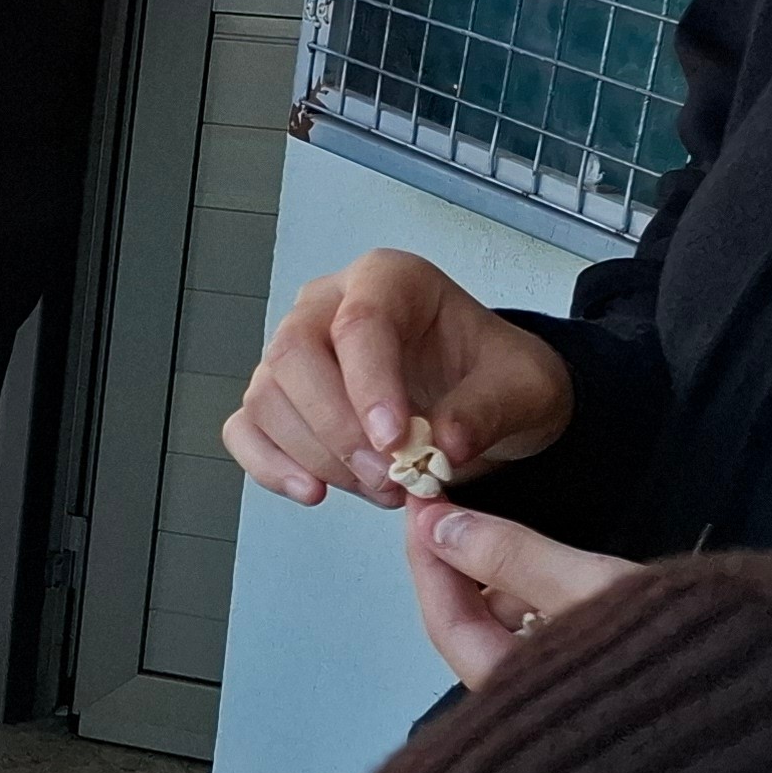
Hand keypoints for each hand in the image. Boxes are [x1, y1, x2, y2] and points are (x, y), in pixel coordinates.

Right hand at [224, 249, 572, 508]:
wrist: (484, 400)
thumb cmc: (497, 377)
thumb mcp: (525, 388)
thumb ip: (487, 410)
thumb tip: (442, 445)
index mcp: (390, 281)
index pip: (360, 319)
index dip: (369, 381)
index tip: (394, 440)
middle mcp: (328, 305)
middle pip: (294, 353)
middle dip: (336, 426)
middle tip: (387, 477)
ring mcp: (294, 351)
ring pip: (267, 395)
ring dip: (316, 455)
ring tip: (380, 489)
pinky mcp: (279, 398)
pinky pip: (247, 428)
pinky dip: (269, 465)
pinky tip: (312, 491)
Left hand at [402, 504, 639, 691]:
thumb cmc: (682, 640)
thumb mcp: (591, 588)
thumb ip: (514, 558)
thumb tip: (439, 527)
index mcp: (519, 696)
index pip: (448, 626)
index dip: (428, 560)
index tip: (423, 505)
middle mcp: (534, 704)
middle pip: (479, 630)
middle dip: (468, 568)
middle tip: (457, 508)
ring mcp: (567, 696)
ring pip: (519, 630)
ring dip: (513, 582)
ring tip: (517, 534)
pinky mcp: (599, 682)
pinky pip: (555, 635)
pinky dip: (547, 599)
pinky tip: (562, 568)